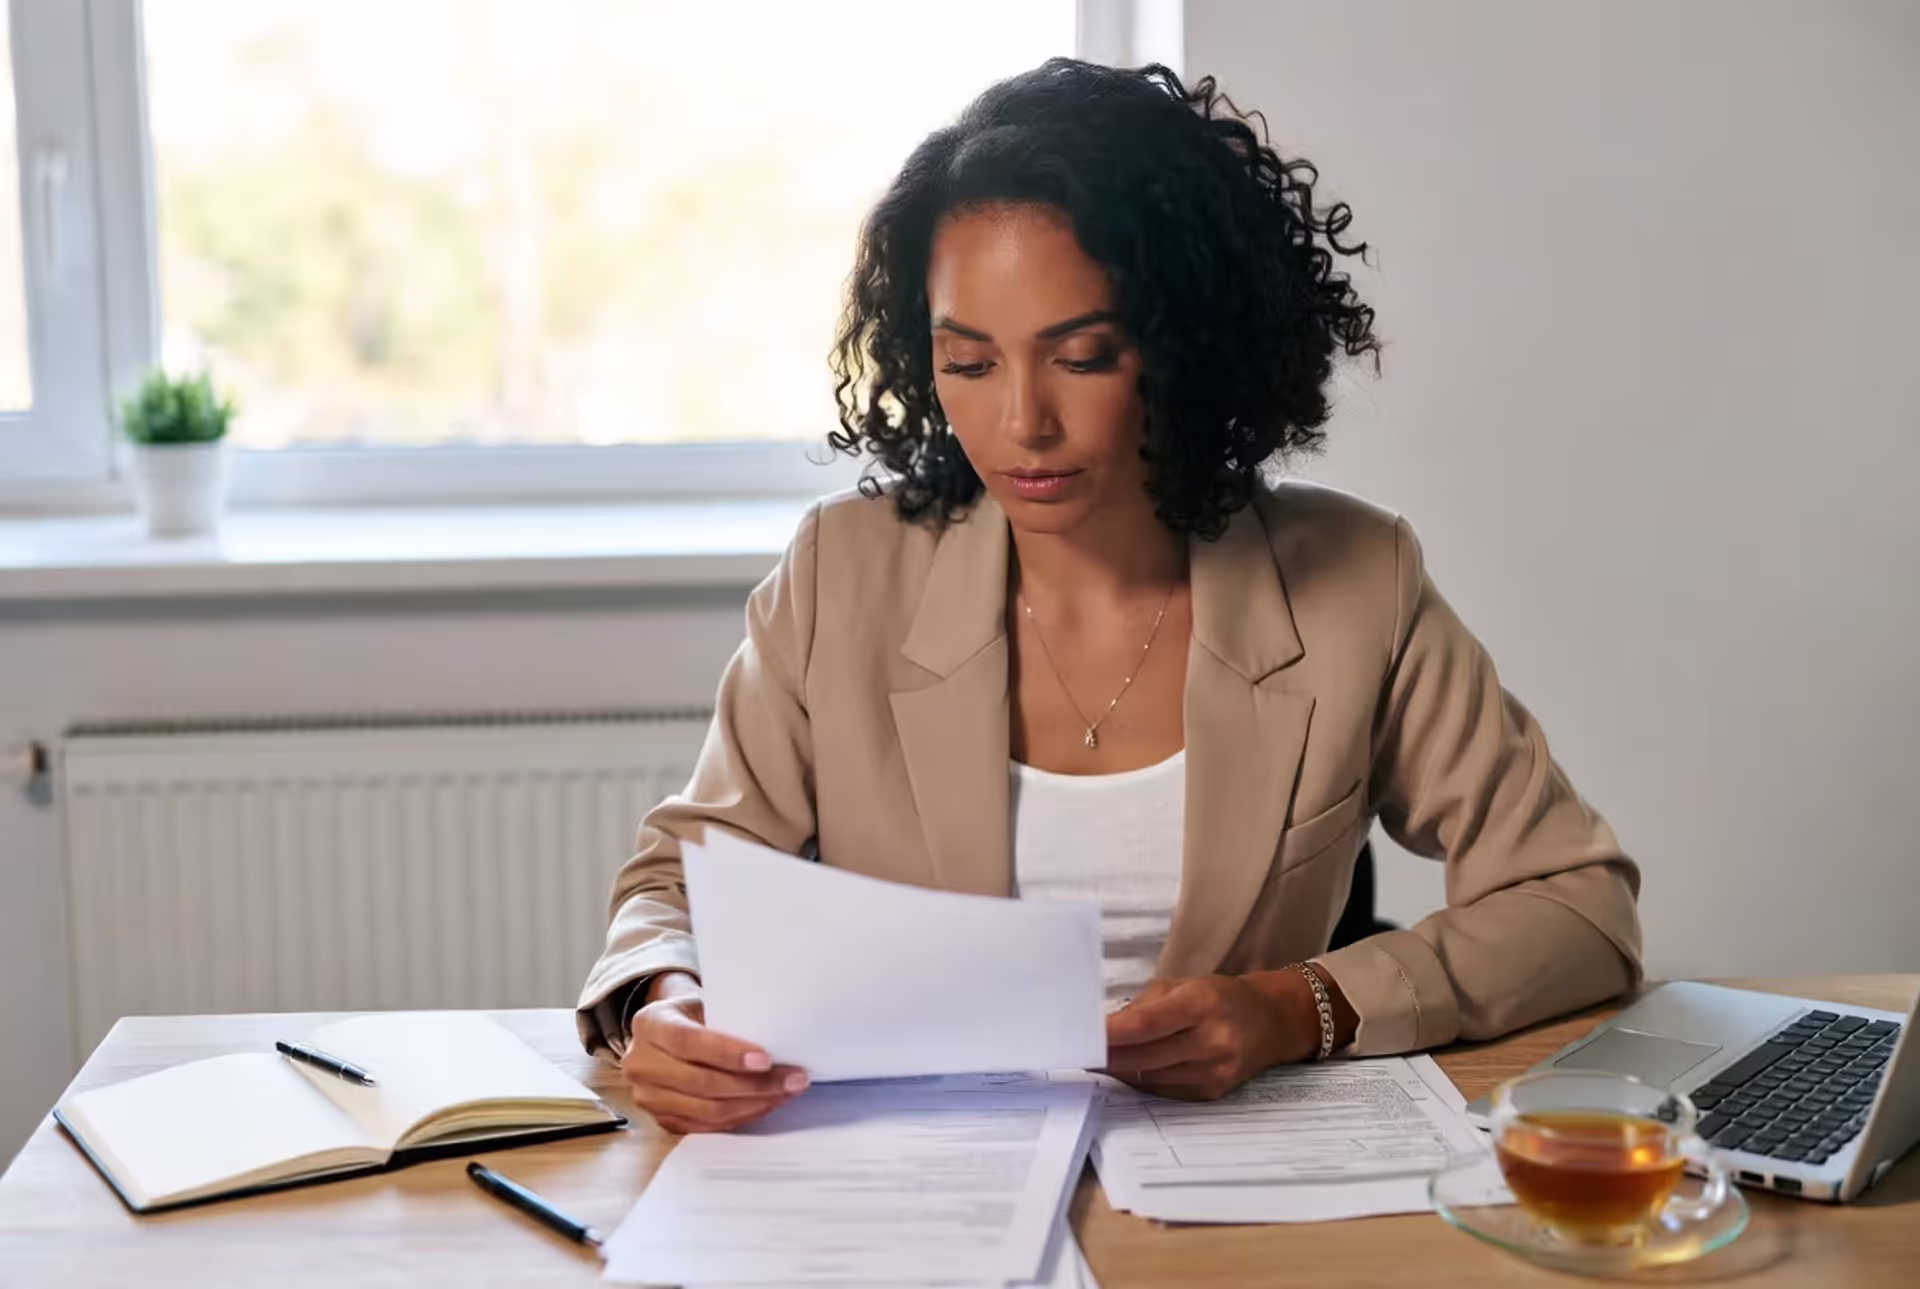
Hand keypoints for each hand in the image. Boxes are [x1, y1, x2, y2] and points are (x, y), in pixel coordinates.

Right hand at [619, 971, 808, 1132]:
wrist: (665, 1032)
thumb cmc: (693, 1014)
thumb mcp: (703, 1002)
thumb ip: (728, 1018)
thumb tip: (779, 1036)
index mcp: (650, 1024)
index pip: (688, 1042)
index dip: (728, 1053)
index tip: (765, 1059)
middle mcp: (640, 1063)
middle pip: (701, 1083)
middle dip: (754, 1085)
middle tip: (793, 1079)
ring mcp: (648, 1096)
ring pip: (707, 1111)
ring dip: (754, 1104)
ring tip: (786, 1092)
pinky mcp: (661, 1119)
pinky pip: (707, 1126)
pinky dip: (741, 1117)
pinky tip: (766, 1104)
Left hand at [1103, 972, 1328, 1099]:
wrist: (1270, 1022)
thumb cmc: (1220, 997)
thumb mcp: (1185, 985)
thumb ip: (1144, 1006)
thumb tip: (1104, 1029)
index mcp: (1203, 1003)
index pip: (1150, 1023)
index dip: (1115, 1034)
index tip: (1085, 1037)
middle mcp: (1212, 1040)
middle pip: (1146, 1056)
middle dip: (1108, 1057)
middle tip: (1078, 1053)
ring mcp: (1214, 1071)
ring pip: (1151, 1078)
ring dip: (1120, 1071)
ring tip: (1096, 1061)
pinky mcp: (1212, 1092)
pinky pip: (1165, 1090)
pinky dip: (1142, 1081)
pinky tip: (1126, 1070)